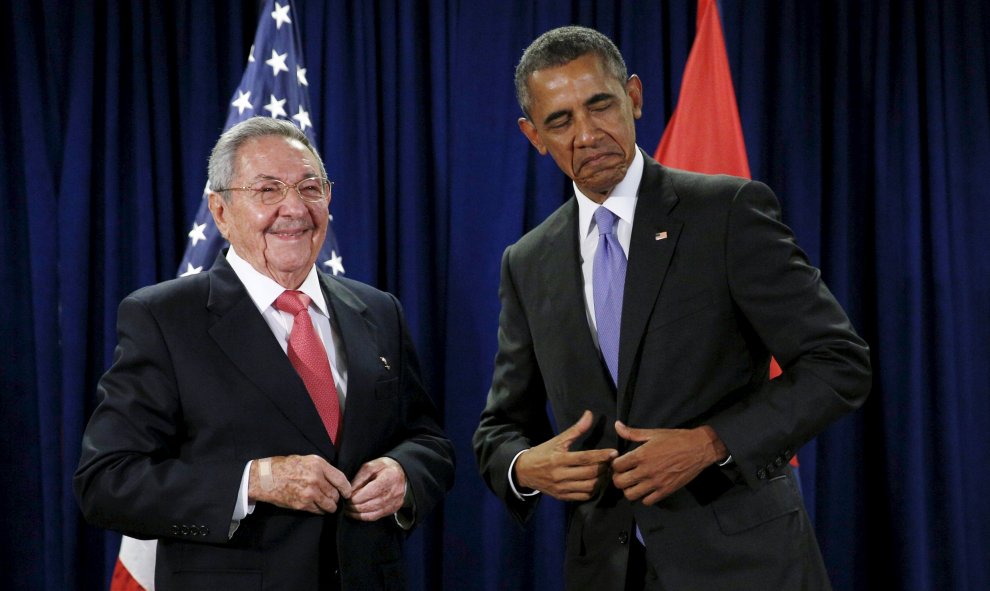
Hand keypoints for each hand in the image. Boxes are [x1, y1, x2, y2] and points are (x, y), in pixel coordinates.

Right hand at [249, 454, 351, 513]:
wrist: (265, 478)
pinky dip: (320, 510)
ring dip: (330, 506)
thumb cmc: (285, 467)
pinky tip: (317, 507)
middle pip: (335, 494)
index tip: (347, 493)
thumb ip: (322, 468)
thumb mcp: (306, 460)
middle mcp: (316, 478)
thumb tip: (335, 479)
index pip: (341, 479)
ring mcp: (310, 493)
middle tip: (333, 498)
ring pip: (329, 505)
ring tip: (328, 505)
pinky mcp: (303, 504)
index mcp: (319, 465)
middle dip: (336, 498)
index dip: (347, 489)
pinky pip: (318, 510)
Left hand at [344, 457, 407, 521]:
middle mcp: (394, 492)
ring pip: (372, 513)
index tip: (346, 497)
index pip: (369, 492)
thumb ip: (360, 478)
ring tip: (348, 510)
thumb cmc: (384, 468)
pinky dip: (364, 517)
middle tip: (344, 505)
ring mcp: (395, 502)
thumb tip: (349, 491)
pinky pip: (376, 516)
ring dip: (357, 514)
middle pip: (370, 505)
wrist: (402, 473)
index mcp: (389, 478)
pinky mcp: (393, 509)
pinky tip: (356, 514)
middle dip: (354, 506)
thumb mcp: (371, 466)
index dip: (356, 497)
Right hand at [515, 410, 617, 501]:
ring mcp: (561, 488)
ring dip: (601, 479)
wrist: (523, 471)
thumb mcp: (557, 440)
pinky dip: (593, 489)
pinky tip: (596, 482)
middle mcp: (560, 475)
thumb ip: (575, 430)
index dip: (601, 455)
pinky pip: (583, 496)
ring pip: (588, 486)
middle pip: (589, 473)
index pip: (584, 458)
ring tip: (605, 471)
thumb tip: (590, 414)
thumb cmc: (542, 453)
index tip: (614, 452)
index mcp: (558, 459)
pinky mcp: (562, 497)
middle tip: (611, 462)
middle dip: (603, 467)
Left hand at [611, 423, 725, 505]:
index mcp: (641, 455)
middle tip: (624, 474)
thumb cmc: (675, 439)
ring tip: (634, 483)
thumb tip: (617, 425)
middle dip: (618, 478)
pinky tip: (647, 489)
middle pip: (620, 483)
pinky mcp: (666, 491)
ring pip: (630, 495)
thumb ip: (632, 433)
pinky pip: (647, 501)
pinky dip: (644, 497)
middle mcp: (645, 471)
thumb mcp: (653, 433)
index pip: (616, 466)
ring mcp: (655, 483)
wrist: (699, 448)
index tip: (620, 463)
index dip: (615, 464)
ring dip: (629, 489)